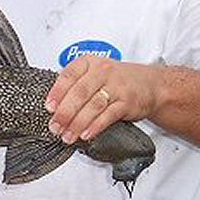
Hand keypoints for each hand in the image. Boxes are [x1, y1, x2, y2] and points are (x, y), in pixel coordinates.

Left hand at [45, 55, 160, 143]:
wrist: (150, 84)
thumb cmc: (115, 80)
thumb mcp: (93, 74)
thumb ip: (73, 86)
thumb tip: (53, 107)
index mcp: (89, 63)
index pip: (69, 75)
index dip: (57, 92)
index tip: (49, 107)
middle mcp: (102, 72)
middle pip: (79, 93)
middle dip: (64, 113)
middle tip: (55, 127)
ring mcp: (116, 86)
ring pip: (92, 106)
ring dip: (77, 123)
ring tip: (67, 136)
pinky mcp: (127, 102)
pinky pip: (108, 115)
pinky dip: (95, 126)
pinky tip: (85, 134)